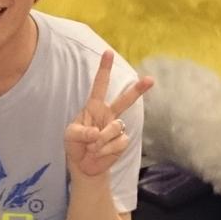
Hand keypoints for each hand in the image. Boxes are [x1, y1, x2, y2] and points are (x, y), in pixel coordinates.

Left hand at [65, 51, 153, 179]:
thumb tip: (96, 133)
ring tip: (92, 147)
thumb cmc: (75, 146)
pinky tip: (100, 153)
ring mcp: (117, 128)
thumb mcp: (70, 136)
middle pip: (125, 100)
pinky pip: (118, 142)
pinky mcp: (123, 141)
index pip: (99, 85)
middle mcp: (108, 114)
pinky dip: (106, 150)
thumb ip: (80, 132)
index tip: (108, 52)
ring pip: (115, 127)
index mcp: (94, 107)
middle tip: (151, 79)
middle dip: (138, 90)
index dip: (104, 69)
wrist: (84, 167)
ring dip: (102, 140)